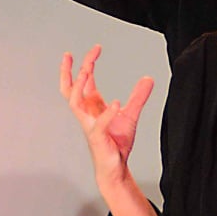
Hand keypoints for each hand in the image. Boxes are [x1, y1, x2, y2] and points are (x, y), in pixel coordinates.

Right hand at [59, 46, 154, 188]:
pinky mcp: (98, 137)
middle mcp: (86, 114)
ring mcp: (90, 125)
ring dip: (79, 86)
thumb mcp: (131, 115)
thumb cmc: (116, 143)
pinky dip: (107, 113)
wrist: (115, 168)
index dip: (87, 63)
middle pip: (69, 89)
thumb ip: (138, 97)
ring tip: (86, 70)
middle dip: (68, 71)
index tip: (96, 48)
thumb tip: (148, 78)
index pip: (84, 81)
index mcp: (92, 107)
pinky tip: (116, 103)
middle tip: (71, 54)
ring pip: (75, 102)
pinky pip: (100, 123)